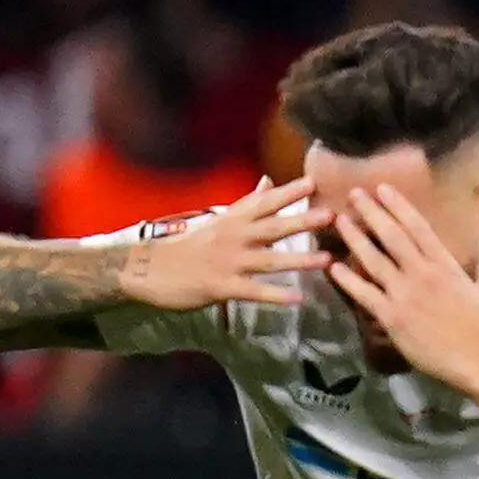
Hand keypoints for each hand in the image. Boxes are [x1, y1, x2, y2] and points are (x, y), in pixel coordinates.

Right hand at [115, 177, 328, 314]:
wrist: (147, 269)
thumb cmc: (188, 245)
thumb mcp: (220, 220)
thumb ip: (248, 203)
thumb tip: (268, 180)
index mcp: (233, 220)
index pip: (264, 202)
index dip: (288, 192)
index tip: (313, 182)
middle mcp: (233, 237)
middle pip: (272, 227)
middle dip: (301, 221)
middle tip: (330, 215)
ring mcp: (227, 262)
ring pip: (268, 260)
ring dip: (298, 260)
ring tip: (326, 260)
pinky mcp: (221, 286)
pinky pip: (253, 291)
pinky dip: (275, 295)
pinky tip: (297, 298)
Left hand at [325, 182, 478, 396]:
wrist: (477, 360)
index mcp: (445, 265)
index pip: (418, 228)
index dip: (399, 206)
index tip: (383, 188)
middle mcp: (422, 273)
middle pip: (392, 236)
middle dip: (372, 212)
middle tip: (354, 194)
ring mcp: (404, 294)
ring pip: (374, 259)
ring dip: (355, 238)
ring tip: (341, 220)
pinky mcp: (392, 316)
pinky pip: (364, 293)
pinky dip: (347, 279)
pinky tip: (333, 266)